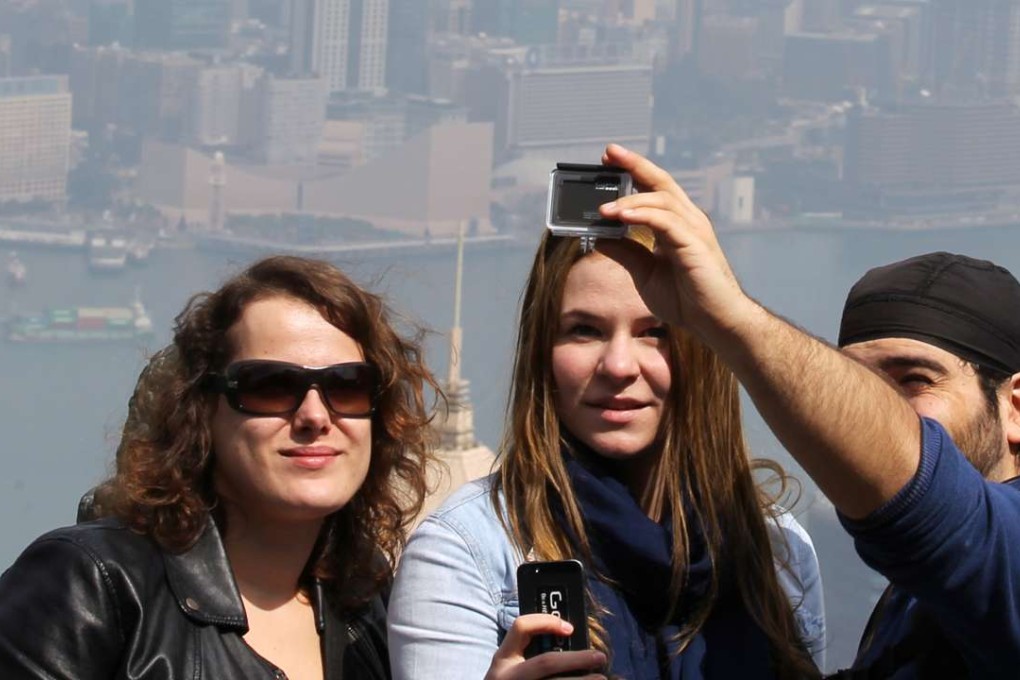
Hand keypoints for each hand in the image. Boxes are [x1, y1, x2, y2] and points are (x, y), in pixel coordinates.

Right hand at [484, 614, 606, 679]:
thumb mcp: (510, 667)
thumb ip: (529, 653)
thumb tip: (569, 640)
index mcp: (503, 660)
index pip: (520, 627)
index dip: (545, 622)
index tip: (570, 628)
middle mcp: (508, 677)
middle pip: (546, 663)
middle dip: (576, 659)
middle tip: (600, 657)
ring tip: (602, 678)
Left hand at [598, 143, 754, 342]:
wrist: (714, 322)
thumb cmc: (686, 300)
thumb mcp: (644, 273)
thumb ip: (625, 252)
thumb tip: (600, 235)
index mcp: (676, 224)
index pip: (653, 188)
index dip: (633, 171)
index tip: (608, 159)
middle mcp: (687, 221)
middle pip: (660, 182)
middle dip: (634, 165)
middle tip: (608, 153)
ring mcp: (693, 230)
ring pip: (661, 199)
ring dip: (630, 199)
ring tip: (603, 207)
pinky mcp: (695, 244)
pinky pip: (666, 221)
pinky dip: (642, 215)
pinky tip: (621, 216)